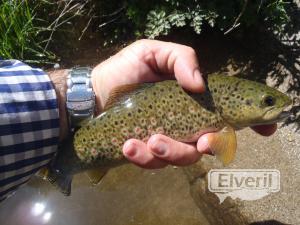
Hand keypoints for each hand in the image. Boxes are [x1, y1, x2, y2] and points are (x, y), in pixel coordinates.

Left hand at [91, 39, 275, 168]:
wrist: (92, 93)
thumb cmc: (124, 71)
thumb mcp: (153, 53)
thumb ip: (181, 59)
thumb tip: (200, 84)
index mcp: (192, 101)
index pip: (228, 113)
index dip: (252, 122)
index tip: (267, 128)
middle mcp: (184, 123)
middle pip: (208, 143)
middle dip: (208, 146)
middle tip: (201, 142)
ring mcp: (166, 139)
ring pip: (183, 157)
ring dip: (171, 151)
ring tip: (150, 139)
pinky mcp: (146, 152)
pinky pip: (153, 162)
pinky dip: (143, 156)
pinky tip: (129, 144)